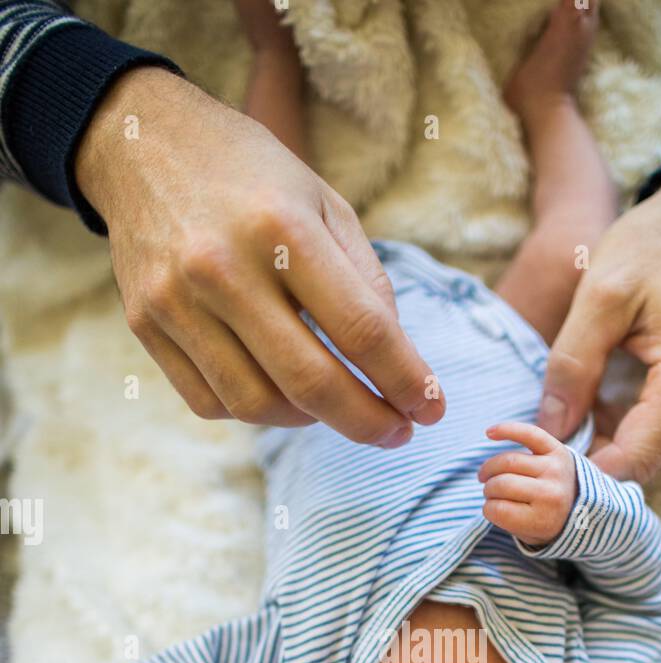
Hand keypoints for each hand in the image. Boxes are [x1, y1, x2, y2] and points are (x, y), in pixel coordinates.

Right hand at [74, 68, 444, 444]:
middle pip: (311, 382)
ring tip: (338, 407)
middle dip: (368, 422)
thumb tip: (397, 366)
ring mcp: (176, 302)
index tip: (431, 409)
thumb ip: (366, 281)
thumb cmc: (251, 176)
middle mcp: (222, 268)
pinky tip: (281, 394)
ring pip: (258, 405)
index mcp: (280, 228)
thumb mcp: (324, 203)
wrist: (141, 143)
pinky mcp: (145, 325)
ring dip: (311, 421)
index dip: (405, 380)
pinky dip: (257, 411)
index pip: (361, 328)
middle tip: (397, 433)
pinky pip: (211, 402)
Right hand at [479, 421, 575, 545]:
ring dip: (489, 468)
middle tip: (490, 493)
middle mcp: (551, 494)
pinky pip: (529, 433)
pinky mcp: (557, 450)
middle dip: (488, 489)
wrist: (578, 508)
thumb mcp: (526, 531)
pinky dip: (507, 430)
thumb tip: (491, 482)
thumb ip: (505, 515)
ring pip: (507, 461)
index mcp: (543, 520)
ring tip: (487, 475)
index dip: (488, 509)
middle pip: (501, 484)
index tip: (494, 509)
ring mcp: (555, 469)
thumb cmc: (542, 519)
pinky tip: (489, 433)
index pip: (497, 510)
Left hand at [537, 173, 660, 483]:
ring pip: (656, 454)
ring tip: (571, 413)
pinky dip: (630, 429)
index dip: (584, 472)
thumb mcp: (599, 296)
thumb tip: (550, 430)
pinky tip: (600, 403)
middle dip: (594, 460)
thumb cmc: (656, 245)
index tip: (541, 459)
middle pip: (647, 464)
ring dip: (611, 444)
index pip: (635, 460)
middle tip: (546, 438)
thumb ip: (572, 367)